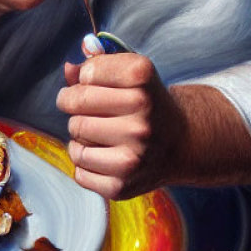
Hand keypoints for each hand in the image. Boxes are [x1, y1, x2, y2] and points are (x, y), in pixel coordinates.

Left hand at [57, 38, 184, 199]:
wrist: (181, 143)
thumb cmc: (147, 103)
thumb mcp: (131, 74)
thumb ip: (97, 64)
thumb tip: (69, 70)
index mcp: (143, 82)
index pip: (87, 72)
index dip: (85, 77)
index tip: (95, 83)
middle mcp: (142, 120)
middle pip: (76, 102)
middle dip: (72, 102)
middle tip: (84, 106)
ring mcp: (133, 156)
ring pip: (74, 135)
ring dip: (78, 133)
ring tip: (98, 131)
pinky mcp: (122, 185)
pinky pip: (79, 170)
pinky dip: (83, 161)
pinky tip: (102, 154)